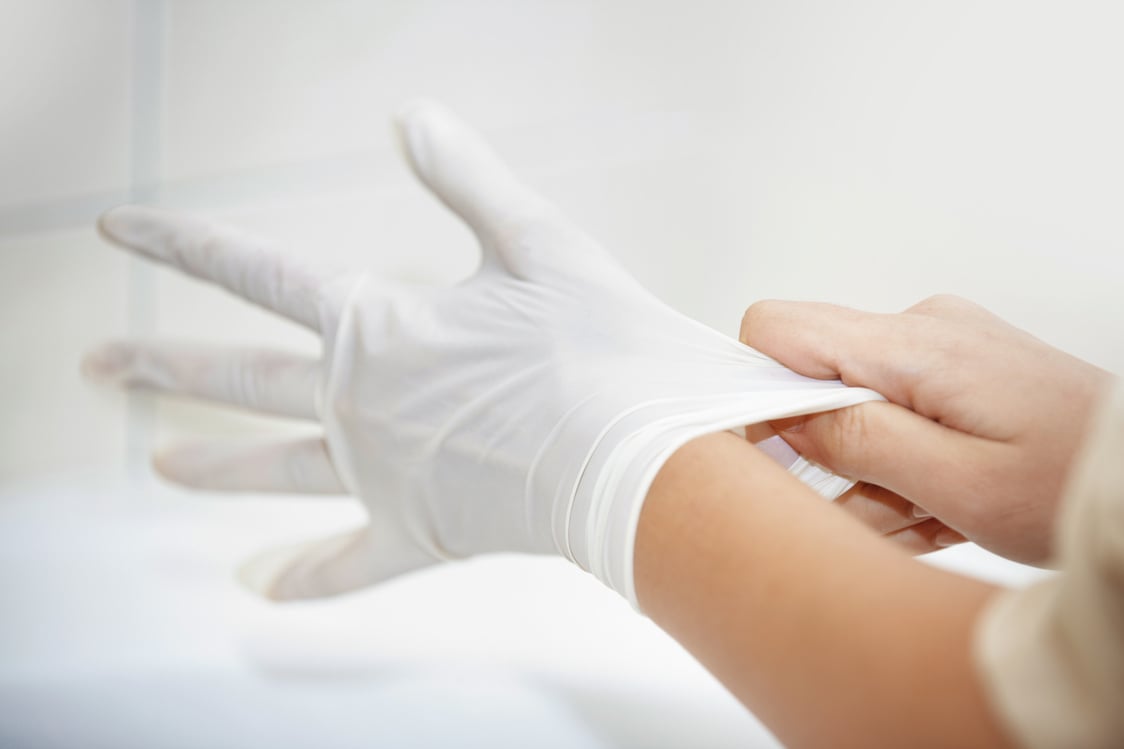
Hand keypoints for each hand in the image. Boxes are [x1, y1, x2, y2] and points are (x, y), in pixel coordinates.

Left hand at [83, 101, 879, 603]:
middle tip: (95, 367)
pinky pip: (349, 563)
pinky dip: (305, 577)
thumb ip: (465, 179)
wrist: (640, 457)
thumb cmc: (599, 346)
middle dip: (161, 369)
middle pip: (239, 380)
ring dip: (213, 465)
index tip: (117, 231)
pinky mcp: (422, 531)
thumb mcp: (536, 240)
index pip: (255, 273)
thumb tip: (410, 116)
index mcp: (376, 324)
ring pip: (276, 469)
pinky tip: (256, 586)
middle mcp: (358, 401)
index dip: (181, 245)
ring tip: (157, 465)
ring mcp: (382, 474)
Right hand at [739, 294, 1112, 563]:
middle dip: (821, 448)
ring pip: (854, 405)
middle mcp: (920, 330)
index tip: (771, 453)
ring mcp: (940, 349)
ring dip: (868, 470)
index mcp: (913, 345)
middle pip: (813, 373)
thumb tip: (782, 417)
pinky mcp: (955, 372)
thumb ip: (860, 443)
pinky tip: (932, 509)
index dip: (754, 390)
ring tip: (919, 520)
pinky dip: (899, 465)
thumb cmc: (1072, 483)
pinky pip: (894, 413)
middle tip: (865, 506)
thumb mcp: (960, 485)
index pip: (777, 328)